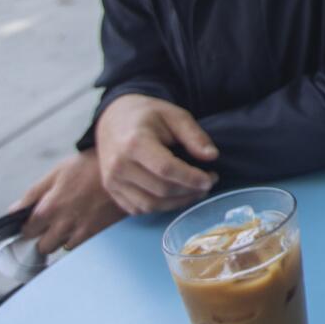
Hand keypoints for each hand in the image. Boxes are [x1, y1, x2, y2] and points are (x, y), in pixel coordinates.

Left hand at [14, 150, 123, 255]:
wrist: (125, 168)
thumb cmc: (89, 166)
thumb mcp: (57, 173)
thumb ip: (32, 195)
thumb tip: (12, 212)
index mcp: (49, 208)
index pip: (26, 232)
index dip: (27, 228)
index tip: (31, 224)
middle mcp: (63, 224)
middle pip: (43, 247)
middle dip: (44, 237)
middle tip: (52, 222)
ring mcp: (82, 231)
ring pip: (62, 247)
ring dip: (62, 238)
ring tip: (72, 219)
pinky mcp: (98, 235)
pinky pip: (80, 246)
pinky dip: (79, 238)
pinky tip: (84, 222)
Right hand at [94, 93, 219, 214]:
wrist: (113, 119)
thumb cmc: (147, 116)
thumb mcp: (174, 115)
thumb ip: (194, 135)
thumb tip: (212, 156)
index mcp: (134, 143)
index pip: (166, 169)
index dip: (191, 178)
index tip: (210, 179)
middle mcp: (119, 165)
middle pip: (160, 189)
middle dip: (190, 190)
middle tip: (209, 182)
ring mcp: (112, 181)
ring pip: (150, 204)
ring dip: (178, 202)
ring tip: (196, 191)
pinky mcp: (112, 191)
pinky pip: (139, 208)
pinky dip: (161, 206)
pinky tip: (176, 196)